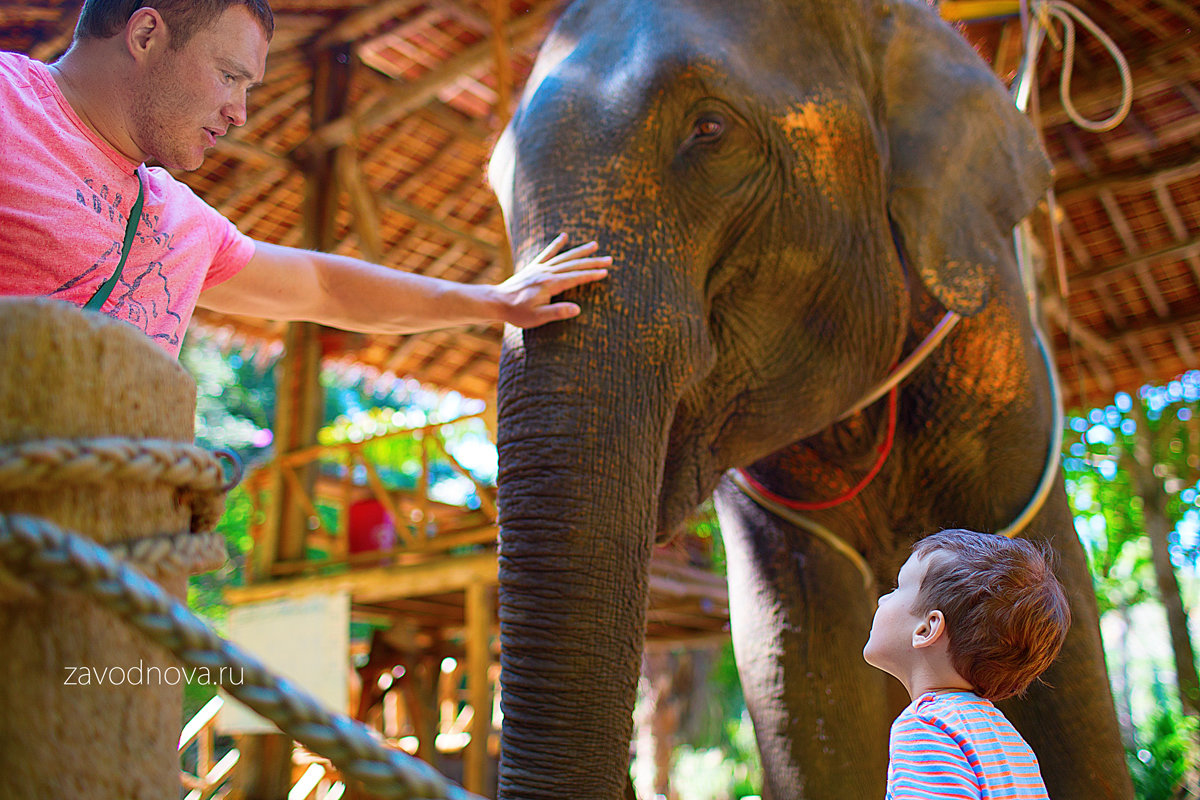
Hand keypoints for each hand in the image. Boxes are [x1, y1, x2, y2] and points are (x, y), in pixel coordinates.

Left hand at [494, 234, 611, 327]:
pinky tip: (564, 236)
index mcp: (550, 284)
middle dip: (592, 262)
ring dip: (580, 251)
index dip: (591, 275)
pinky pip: (547, 253)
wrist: (496, 302)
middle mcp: (546, 272)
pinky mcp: (533, 267)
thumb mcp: (537, 317)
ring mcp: (540, 268)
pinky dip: (556, 245)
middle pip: (574, 265)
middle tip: (609, 259)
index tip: (606, 272)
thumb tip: (578, 309)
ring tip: (595, 245)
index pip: (575, 277)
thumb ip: (558, 312)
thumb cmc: (517, 312)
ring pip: (564, 257)